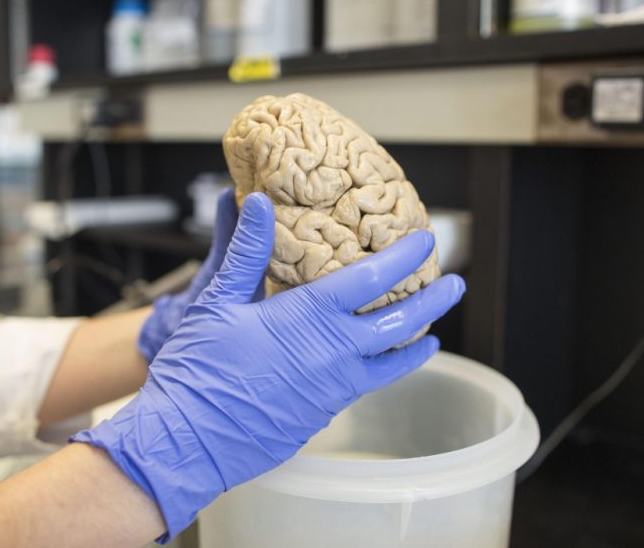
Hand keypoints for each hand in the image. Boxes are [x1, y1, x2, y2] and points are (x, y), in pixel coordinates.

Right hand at [73, 193, 465, 540]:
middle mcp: (333, 354)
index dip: (403, 256)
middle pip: (399, 323)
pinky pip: (365, 387)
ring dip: (416, 342)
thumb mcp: (217, 299)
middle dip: (432, 301)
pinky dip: (384, 371)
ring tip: (432, 331)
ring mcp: (333, 389)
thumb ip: (246, 251)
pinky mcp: (323, 415)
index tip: (425, 240)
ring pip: (391, 363)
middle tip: (455, 284)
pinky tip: (381, 365)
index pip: (373, 278)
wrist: (188, 441)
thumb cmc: (197, 369)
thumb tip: (258, 203)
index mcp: (310, 318)